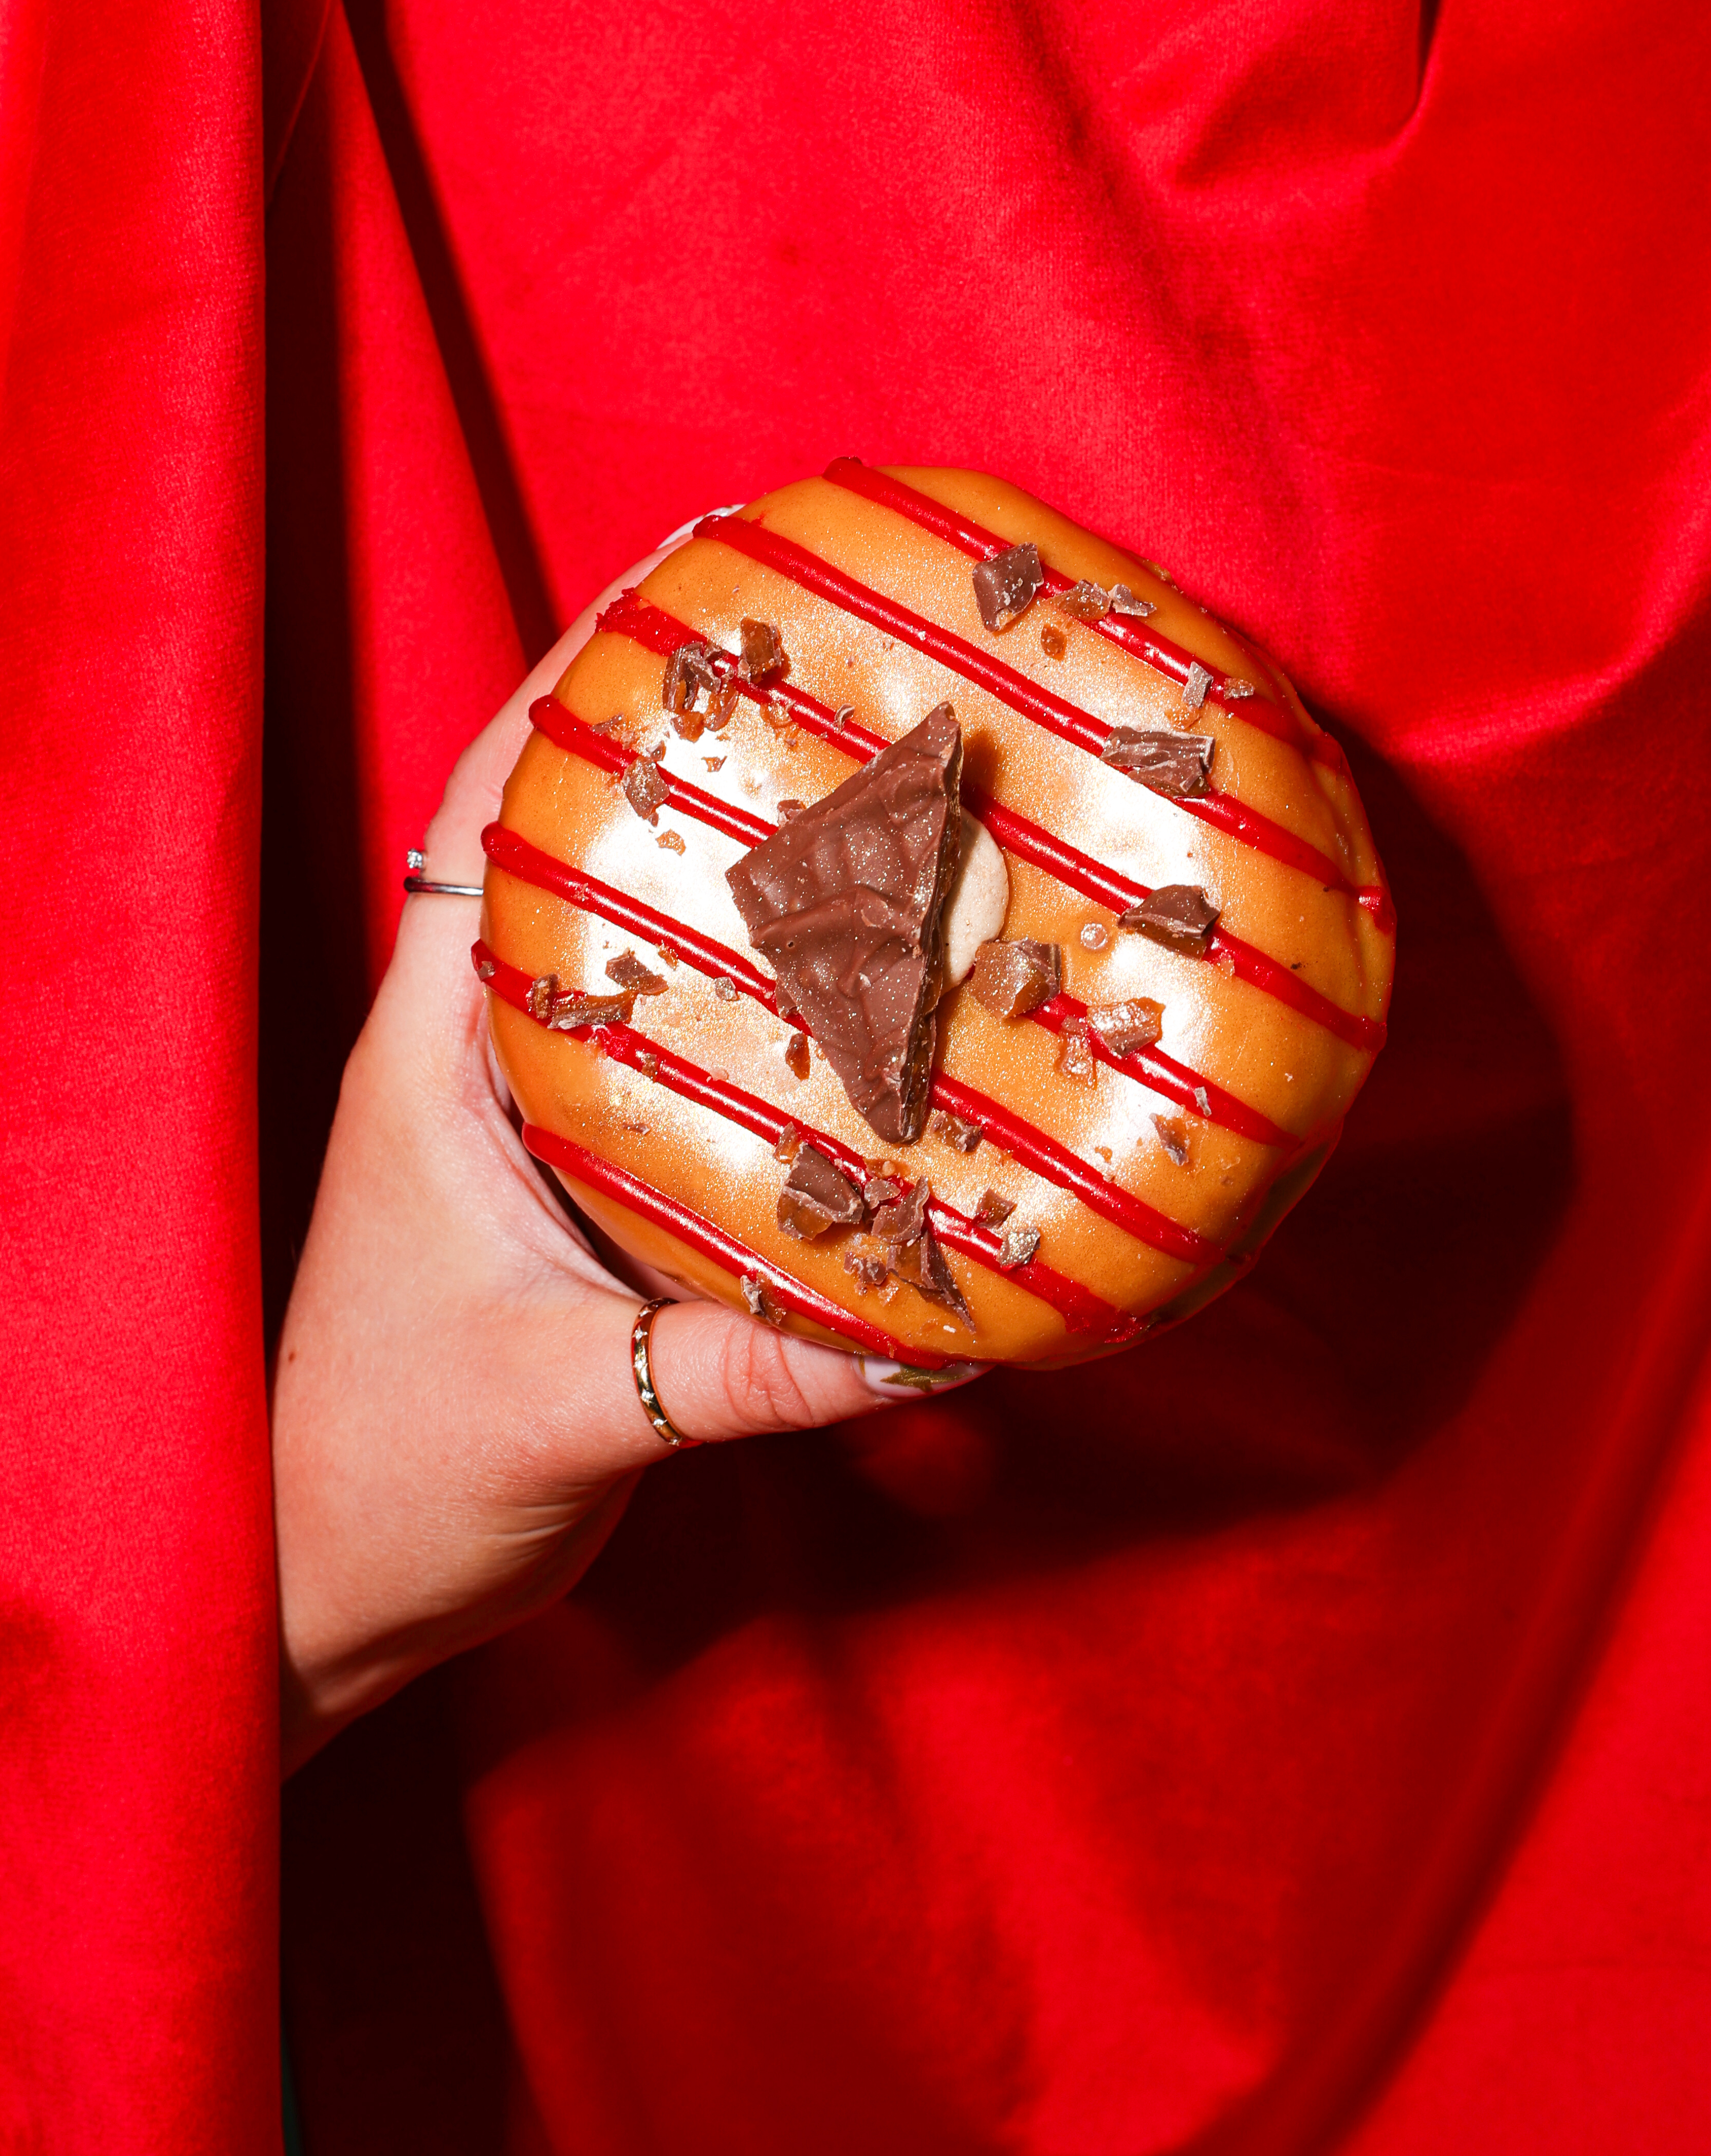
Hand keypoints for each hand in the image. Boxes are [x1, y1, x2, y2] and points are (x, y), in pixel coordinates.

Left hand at [271, 559, 980, 1775]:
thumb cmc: (389, 1486)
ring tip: (879, 780)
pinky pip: (697, 1057)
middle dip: (690, 738)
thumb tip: (939, 1324)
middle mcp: (481, 1064)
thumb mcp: (566, 1416)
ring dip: (740, 862)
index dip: (574, 681)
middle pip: (577, 848)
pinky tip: (874, 991)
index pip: (488, 819)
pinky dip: (774, 1004)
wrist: (327, 1586)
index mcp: (434, 1061)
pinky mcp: (592, 1191)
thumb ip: (744, 1372)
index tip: (686, 569)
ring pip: (644, 945)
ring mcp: (536, 1122)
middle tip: (831, 646)